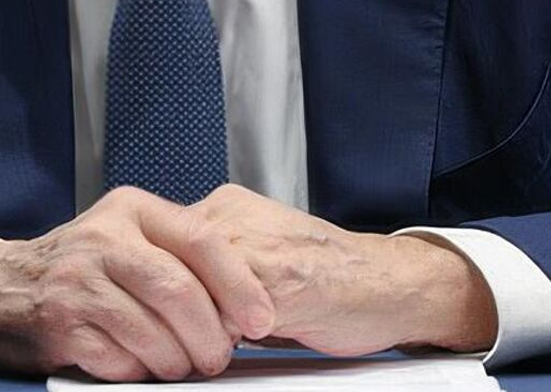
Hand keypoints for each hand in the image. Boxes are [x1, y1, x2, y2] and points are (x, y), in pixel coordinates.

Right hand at [0, 187, 275, 380]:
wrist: (2, 287)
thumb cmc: (81, 267)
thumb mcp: (126, 236)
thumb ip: (178, 253)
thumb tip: (247, 301)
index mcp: (130, 210)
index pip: (200, 240)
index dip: (240, 284)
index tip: (262, 319)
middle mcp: (102, 238)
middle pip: (178, 291)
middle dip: (210, 336)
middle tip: (218, 357)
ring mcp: (78, 281)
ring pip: (153, 333)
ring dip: (177, 363)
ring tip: (178, 365)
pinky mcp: (61, 323)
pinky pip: (120, 361)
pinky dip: (138, 372)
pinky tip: (135, 363)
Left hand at [152, 184, 497, 357]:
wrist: (391, 282)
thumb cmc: (330, 276)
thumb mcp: (260, 252)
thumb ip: (215, 264)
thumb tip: (166, 297)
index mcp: (225, 208)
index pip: (159, 246)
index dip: (160, 290)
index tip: (163, 316)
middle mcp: (232, 217)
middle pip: (166, 264)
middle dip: (172, 308)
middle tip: (186, 337)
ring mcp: (253, 246)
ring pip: (191, 289)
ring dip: (198, 324)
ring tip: (219, 343)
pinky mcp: (276, 280)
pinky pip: (227, 312)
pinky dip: (227, 335)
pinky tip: (247, 343)